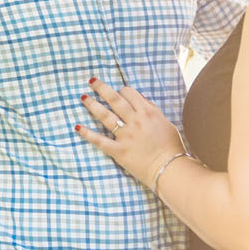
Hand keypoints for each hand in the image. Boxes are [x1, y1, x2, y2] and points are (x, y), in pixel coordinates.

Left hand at [76, 77, 184, 191]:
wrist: (169, 169)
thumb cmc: (172, 147)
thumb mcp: (166, 123)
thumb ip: (153, 111)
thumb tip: (143, 100)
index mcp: (148, 112)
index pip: (130, 94)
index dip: (122, 91)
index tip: (118, 91)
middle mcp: (135, 121)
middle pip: (114, 100)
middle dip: (101, 88)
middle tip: (92, 81)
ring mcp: (125, 135)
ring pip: (105, 115)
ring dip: (92, 105)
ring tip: (83, 97)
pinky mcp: (118, 150)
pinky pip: (99, 140)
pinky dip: (87, 133)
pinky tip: (77, 127)